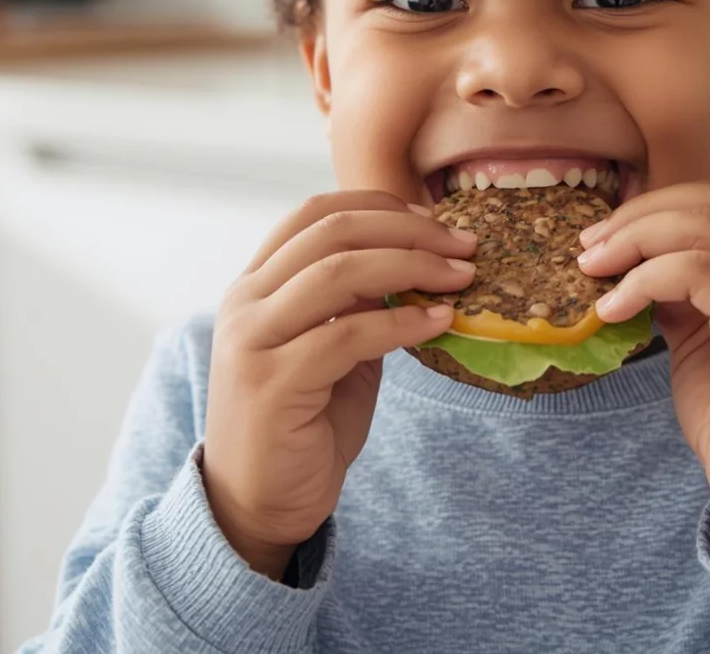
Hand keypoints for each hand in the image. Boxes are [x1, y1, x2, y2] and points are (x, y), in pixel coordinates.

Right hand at [202, 191, 476, 578]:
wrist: (258, 506)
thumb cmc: (305, 422)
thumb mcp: (334, 346)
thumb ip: (360, 301)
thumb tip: (418, 255)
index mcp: (256, 283)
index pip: (315, 212)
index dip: (380, 205)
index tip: (436, 218)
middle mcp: (245, 302)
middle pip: (331, 231)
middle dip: (408, 230)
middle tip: (464, 245)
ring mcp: (251, 341)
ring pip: (338, 273)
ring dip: (412, 265)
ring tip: (462, 277)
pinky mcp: (271, 385)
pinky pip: (347, 335)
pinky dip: (402, 322)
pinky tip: (441, 321)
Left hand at [577, 181, 709, 549]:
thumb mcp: (702, 333)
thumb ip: (680, 285)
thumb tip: (627, 249)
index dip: (654, 207)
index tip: (604, 234)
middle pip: (709, 204)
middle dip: (637, 219)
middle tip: (588, 248)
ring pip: (702, 228)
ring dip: (633, 242)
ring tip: (591, 270)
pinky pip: (700, 271)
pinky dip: (645, 279)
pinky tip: (613, 308)